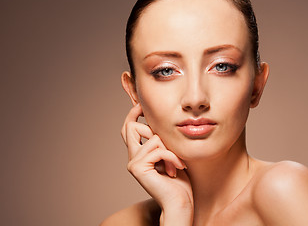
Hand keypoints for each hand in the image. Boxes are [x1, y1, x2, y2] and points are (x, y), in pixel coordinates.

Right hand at [121, 104, 192, 223]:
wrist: (179, 203)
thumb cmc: (179, 181)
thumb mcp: (171, 154)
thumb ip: (162, 140)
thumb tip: (160, 120)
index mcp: (139, 153)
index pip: (128, 128)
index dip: (132, 114)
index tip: (141, 105)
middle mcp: (132, 157)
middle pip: (131, 127)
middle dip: (154, 131)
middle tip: (170, 144)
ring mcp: (133, 163)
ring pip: (151, 138)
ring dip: (170, 149)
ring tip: (177, 163)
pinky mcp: (138, 168)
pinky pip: (158, 149)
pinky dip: (172, 157)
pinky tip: (177, 168)